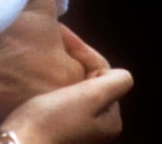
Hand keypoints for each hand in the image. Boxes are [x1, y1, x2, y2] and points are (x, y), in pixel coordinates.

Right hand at [0, 26, 130, 143]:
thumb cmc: (52, 120)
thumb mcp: (91, 98)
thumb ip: (114, 82)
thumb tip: (123, 74)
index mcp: (110, 120)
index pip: (102, 72)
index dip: (83, 52)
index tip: (61, 33)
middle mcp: (97, 127)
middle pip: (88, 80)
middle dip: (72, 61)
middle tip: (52, 42)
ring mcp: (77, 129)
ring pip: (73, 87)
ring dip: (61, 71)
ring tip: (44, 55)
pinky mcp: (57, 129)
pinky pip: (59, 98)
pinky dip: (52, 83)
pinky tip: (38, 76)